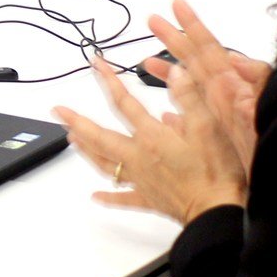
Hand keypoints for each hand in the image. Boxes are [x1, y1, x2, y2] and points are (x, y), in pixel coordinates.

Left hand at [55, 55, 246, 225]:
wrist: (218, 212)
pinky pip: (123, 198)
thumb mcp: (209, 126)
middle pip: (100, 137)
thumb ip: (189, 97)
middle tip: (58, 111)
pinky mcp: (149, 199)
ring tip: (71, 140)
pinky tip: (96, 196)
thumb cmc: (216, 172)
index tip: (96, 65)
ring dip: (86, 150)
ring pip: (105, 164)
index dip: (109, 81)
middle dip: (77, 122)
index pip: (123, 103)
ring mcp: (141, 179)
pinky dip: (109, 197)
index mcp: (152, 137)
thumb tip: (175, 71)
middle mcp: (139, 157)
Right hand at [139, 0, 267, 177]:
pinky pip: (193, 118)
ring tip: (146, 63)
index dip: (194, 25)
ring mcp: (223, 114)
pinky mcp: (221, 137)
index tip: (178, 5)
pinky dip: (178, 113)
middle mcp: (226, 95)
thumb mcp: (270, 106)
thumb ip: (257, 79)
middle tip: (154, 21)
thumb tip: (235, 58)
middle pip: (195, 60)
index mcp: (234, 85)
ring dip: (169, 72)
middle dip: (173, 39)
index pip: (210, 48)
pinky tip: (166, 114)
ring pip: (190, 87)